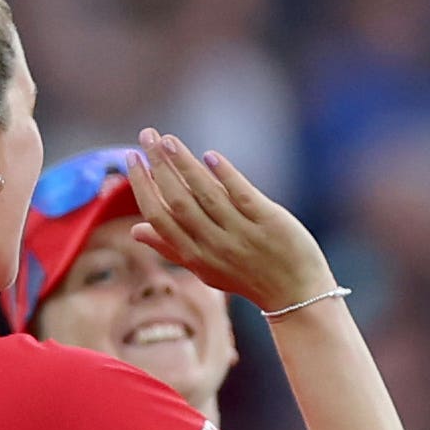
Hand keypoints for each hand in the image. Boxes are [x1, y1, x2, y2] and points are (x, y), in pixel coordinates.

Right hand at [125, 128, 330, 316]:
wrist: (296, 294)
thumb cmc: (247, 276)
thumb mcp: (205, 268)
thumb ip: (171, 247)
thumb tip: (134, 230)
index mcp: (196, 257)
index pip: (159, 218)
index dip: (142, 187)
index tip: (132, 159)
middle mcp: (215, 246)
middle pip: (179, 202)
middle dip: (159, 167)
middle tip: (147, 136)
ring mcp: (242, 234)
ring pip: (207, 194)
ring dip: (185, 165)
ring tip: (169, 140)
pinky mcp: (269, 221)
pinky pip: (242, 194)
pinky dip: (225, 174)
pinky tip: (209, 156)